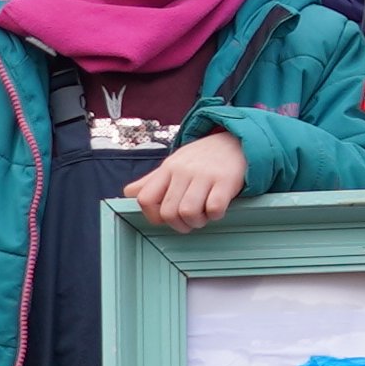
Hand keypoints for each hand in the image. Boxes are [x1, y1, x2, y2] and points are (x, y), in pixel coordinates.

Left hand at [135, 133, 250, 231]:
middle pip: (167, 212)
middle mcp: (183, 171)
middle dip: (178, 224)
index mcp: (168, 168)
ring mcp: (204, 175)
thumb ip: (152, 181)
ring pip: (188, 212)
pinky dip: (215, 215)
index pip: (145, 198)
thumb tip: (128, 193)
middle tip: (189, 221)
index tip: (165, 218)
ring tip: (203, 216)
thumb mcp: (174, 163)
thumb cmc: (203, 157)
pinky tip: (217, 209)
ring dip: (196, 222)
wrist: (236, 140)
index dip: (152, 216)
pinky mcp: (225, 180)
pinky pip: (214, 208)